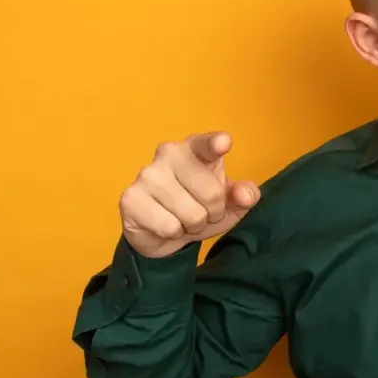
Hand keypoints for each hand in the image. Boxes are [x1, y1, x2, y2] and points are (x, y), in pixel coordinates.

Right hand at [119, 132, 260, 258]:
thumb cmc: (199, 207)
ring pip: (191, 214)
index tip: (224, 144)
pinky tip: (164, 225)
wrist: (163, 232)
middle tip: (202, 213)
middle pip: (211, 192)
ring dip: (193, 225)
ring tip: (183, 219)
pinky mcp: (130, 198)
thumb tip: (247, 196)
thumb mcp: (228, 204)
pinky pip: (168, 226)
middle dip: (213, 213)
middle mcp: (169, 154)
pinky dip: (173, 233)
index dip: (215, 144)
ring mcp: (147, 174)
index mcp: (195, 148)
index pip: (206, 144)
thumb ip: (243, 196)